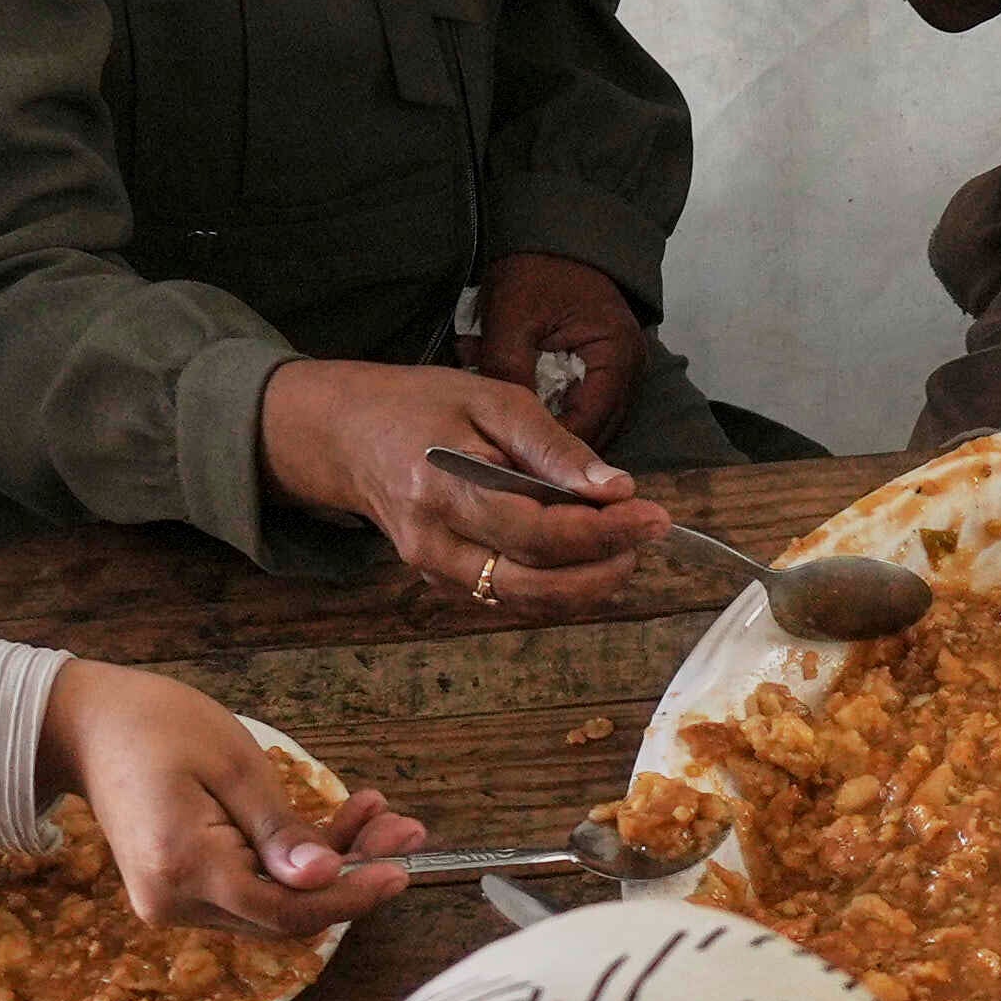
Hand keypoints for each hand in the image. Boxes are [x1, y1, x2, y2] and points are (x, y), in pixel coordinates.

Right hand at [50, 660, 420, 929]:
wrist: (87, 724)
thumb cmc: (156, 724)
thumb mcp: (233, 763)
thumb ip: (280, 829)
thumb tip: (325, 879)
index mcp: (184, 868)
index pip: (286, 910)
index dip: (350, 895)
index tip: (402, 868)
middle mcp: (175, 902)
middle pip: (285, 913)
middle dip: (351, 875)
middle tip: (405, 829)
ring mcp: (175, 902)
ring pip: (274, 904)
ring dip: (330, 866)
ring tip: (378, 814)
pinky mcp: (183, 891)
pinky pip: (252, 889)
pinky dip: (296, 862)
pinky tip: (340, 822)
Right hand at [260, 359, 664, 613]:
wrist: (345, 435)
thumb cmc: (419, 406)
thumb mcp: (490, 399)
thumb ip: (551, 447)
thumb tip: (614, 488)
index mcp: (442, 488)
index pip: (537, 531)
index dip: (603, 532)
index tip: (654, 516)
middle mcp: (433, 543)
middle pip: (533, 580)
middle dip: (603, 567)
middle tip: (648, 537)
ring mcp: (432, 570)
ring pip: (523, 601)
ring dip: (585, 585)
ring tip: (625, 548)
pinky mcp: (439, 581)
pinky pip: (507, 597)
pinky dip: (555, 586)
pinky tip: (586, 559)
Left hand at [462, 252, 649, 441]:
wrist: (552, 234)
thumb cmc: (536, 268)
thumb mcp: (512, 317)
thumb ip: (507, 369)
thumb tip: (502, 426)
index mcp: (616, 356)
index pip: (590, 425)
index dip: (553, 449)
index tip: (513, 461)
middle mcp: (628, 371)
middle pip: (595, 432)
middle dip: (550, 441)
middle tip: (506, 452)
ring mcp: (618, 371)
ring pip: (586, 421)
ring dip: (548, 425)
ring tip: (507, 424)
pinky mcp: (602, 368)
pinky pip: (580, 403)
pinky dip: (550, 407)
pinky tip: (518, 403)